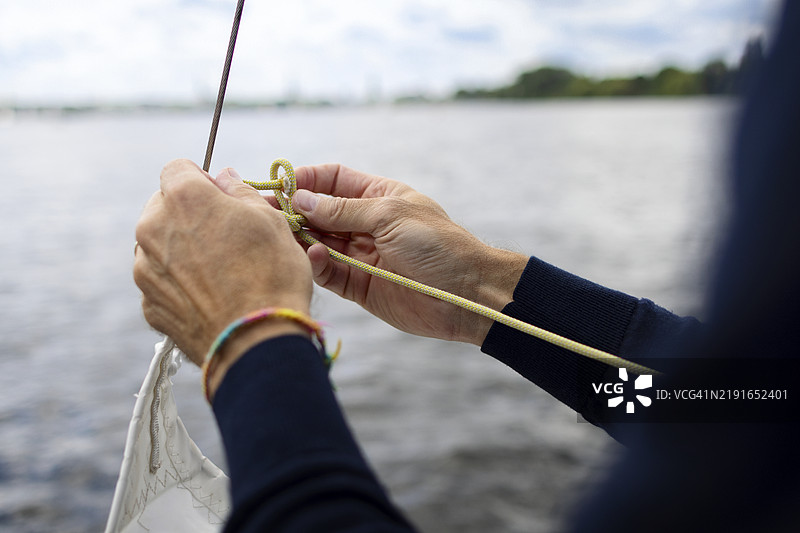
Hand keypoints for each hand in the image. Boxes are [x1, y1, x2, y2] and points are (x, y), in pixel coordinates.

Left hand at [134, 160, 312, 391]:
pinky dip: (179, 283)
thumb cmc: (271, 275)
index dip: (202, 180)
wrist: (257, 342)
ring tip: (220, 272)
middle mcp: (153, 228)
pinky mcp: (149, 304)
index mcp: (184, 198)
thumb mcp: (270, 220)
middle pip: (162, 206)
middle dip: (187, 214)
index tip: (222, 198)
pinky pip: (161, 281)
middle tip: (224, 236)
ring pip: (158, 245)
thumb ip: (239, 191)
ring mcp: (145, 269)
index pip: (177, 168)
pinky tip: (210, 296)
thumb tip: (224, 178)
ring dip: (181, 249)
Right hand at [290, 164, 527, 344]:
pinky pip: (329, 272)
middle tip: (267, 212)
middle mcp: (366, 224)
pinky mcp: (359, 286)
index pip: (334, 180)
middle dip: (295, 210)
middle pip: (320, 212)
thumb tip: (301, 199)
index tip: (281, 184)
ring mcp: (361, 256)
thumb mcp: (390, 215)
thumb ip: (344, 209)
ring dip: (300, 237)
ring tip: (282, 234)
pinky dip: (317, 263)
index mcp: (378, 197)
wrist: (466, 293)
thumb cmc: (437, 245)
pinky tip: (312, 255)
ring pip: (319, 242)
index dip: (308, 180)